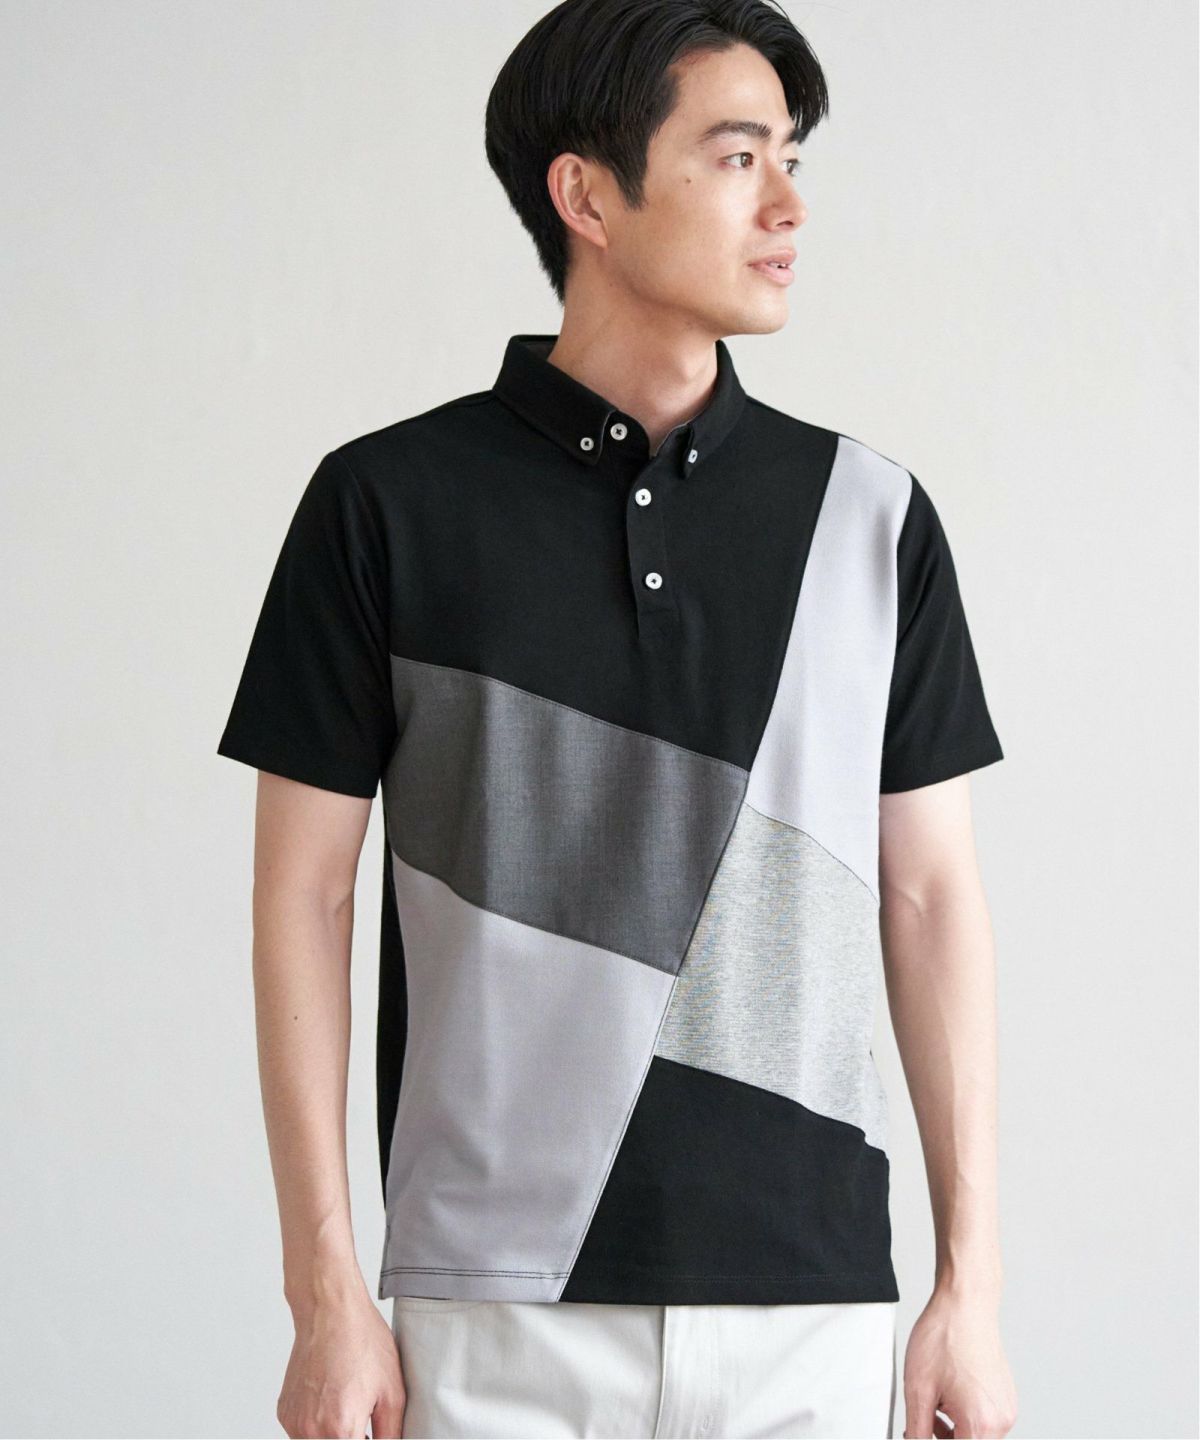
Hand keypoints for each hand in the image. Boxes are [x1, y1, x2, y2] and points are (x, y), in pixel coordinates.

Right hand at [276, 1291, 405, 1437]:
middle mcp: (311, 1432)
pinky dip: (318, 1427)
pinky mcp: (285, 1412)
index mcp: (341, 1430)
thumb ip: (390, 1434)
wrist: (330, 1311)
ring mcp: (294, 1423)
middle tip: (363, 1423)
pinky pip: (302, 1433)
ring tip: (349, 1408)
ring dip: (333, 1437)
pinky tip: (332, 1400)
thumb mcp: (393, 1391)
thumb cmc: (362, 1342)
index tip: (371, 1432)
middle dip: (351, 1439)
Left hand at [902, 1289, 1017, 1437]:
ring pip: (976, 1435)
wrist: (965, 1304)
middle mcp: (1001, 1422)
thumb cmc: (944, 1338)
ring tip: (934, 1399)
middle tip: (923, 1417)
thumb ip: (918, 1431)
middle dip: (943, 1437)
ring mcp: (1007, 1409)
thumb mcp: (918, 1391)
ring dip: (953, 1428)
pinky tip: (949, 1392)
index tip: (920, 1433)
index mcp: (981, 1425)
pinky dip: (965, 1415)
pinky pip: (984, 1419)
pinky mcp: (1006, 1398)